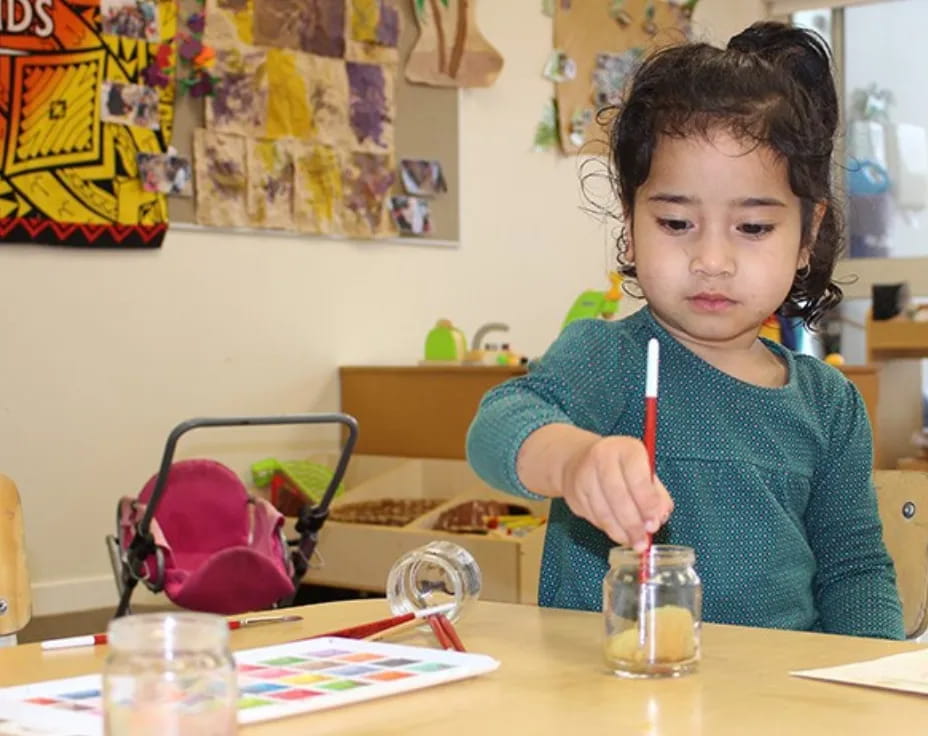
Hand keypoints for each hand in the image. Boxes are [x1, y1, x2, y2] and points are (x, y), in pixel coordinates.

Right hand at [560, 435, 672, 549]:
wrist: (579, 459)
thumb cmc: (621, 467)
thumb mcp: (644, 471)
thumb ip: (657, 494)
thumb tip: (660, 517)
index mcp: (626, 449)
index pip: (638, 478)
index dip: (647, 504)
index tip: (654, 523)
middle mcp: (602, 457)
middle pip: (618, 496)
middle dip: (633, 523)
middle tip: (644, 540)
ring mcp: (584, 474)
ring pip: (604, 510)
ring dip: (621, 531)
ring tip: (634, 542)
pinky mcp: (574, 493)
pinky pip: (593, 516)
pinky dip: (608, 529)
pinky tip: (619, 533)